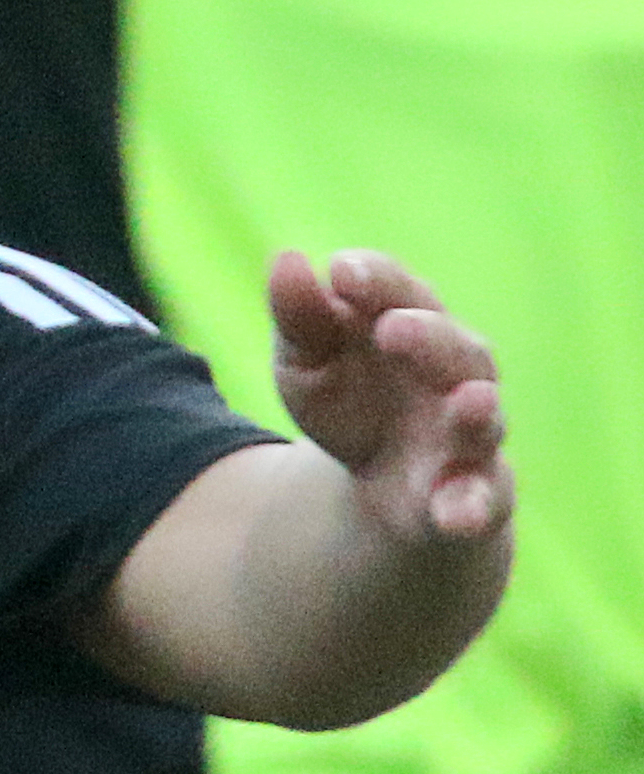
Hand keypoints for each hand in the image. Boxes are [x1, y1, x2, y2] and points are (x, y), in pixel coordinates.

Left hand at [266, 248, 512, 551]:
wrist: (378, 488)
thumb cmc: (349, 402)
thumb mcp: (306, 362)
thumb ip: (299, 317)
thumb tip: (289, 259)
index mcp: (407, 327)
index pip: (399, 290)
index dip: (376, 279)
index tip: (343, 273)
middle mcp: (451, 376)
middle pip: (456, 348)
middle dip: (429, 336)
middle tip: (392, 329)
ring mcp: (468, 437)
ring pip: (484, 421)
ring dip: (479, 414)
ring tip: (474, 402)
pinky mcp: (475, 496)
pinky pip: (486, 501)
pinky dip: (475, 507)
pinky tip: (459, 515)